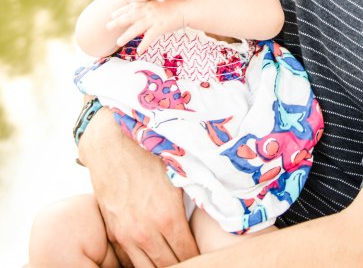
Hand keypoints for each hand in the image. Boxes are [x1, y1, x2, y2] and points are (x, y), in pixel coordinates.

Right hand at [79, 107, 198, 266]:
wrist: (110, 141)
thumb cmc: (147, 150)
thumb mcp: (177, 170)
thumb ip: (194, 194)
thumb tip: (218, 201)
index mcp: (167, 217)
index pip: (188, 254)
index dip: (198, 256)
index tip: (205, 254)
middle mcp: (146, 232)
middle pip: (168, 266)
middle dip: (182, 263)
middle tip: (191, 257)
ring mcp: (127, 235)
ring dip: (161, 265)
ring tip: (172, 258)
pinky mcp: (114, 232)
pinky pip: (129, 259)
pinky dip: (142, 261)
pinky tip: (152, 255)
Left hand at [108, 0, 188, 52]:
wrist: (189, 5)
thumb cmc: (179, 4)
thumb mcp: (165, 3)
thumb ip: (156, 7)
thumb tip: (151, 10)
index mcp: (149, 5)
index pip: (132, 7)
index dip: (121, 11)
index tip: (112, 15)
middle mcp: (149, 11)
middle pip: (130, 17)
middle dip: (117, 21)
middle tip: (107, 26)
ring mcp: (154, 18)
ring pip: (137, 28)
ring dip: (126, 35)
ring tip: (118, 42)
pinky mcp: (161, 26)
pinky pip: (150, 37)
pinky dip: (144, 44)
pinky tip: (139, 50)